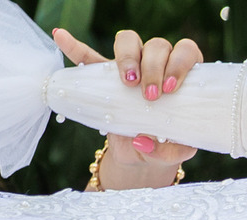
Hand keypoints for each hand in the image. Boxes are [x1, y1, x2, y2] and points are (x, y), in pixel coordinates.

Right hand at [54, 27, 201, 187]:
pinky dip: (74, 47)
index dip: (179, 63)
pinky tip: (61, 36)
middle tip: (150, 95)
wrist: (142, 156)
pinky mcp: (103, 78)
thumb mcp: (173, 153)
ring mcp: (130, 67)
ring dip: (128, 56)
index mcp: (182, 75)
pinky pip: (87, 57)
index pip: (186, 52)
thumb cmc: (165, 147)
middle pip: (157, 45)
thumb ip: (169, 150)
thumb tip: (142, 140)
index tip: (170, 88)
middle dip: (154, 66)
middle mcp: (158, 64)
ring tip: (126, 80)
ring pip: (129, 41)